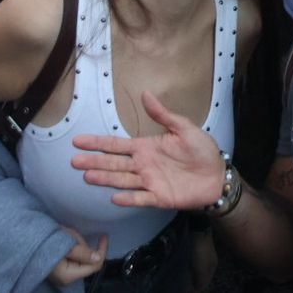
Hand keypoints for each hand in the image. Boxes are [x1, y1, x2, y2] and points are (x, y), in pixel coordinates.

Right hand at [48, 228, 107, 284]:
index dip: (101, 251)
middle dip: (88, 248)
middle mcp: (67, 279)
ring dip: (80, 247)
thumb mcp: (67, 243)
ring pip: (82, 259)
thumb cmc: (46, 241)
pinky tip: (67, 241)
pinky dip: (75, 248)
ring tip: (68, 236)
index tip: (104, 236)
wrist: (26, 240)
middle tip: (77, 235)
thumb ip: (83, 252)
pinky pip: (74, 259)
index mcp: (69, 275)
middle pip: (88, 263)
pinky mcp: (60, 268)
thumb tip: (98, 258)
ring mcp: (63, 274)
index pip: (95, 266)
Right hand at [71, 91, 226, 209]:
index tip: (78, 141)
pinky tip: (115, 197)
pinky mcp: (160, 197)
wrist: (218, 176)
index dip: (98, 143)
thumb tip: (145, 93)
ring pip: (122, 180)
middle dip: (94, 162)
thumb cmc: (202, 150)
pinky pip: (141, 198)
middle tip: (74, 162)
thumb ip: (163, 114)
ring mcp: (149, 182)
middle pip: (113, 164)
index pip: (116, 145)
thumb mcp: (184, 127)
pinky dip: (128, 198)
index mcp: (146, 147)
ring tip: (87, 176)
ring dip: (105, 179)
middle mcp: (143, 165)